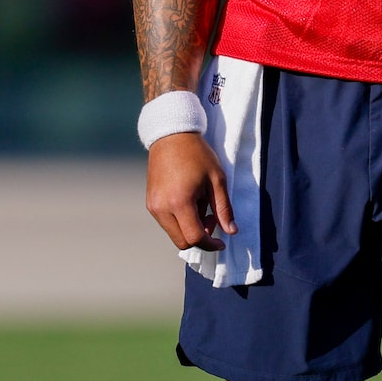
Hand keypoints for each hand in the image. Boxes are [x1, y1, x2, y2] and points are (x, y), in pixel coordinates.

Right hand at [146, 133, 237, 251]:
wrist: (171, 136)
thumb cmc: (197, 154)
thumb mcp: (217, 180)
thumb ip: (224, 209)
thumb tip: (231, 231)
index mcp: (180, 202)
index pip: (194, 237)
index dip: (210, 244)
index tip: (222, 242)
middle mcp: (162, 208)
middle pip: (182, 241)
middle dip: (200, 237)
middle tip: (212, 218)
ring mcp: (153, 206)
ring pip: (174, 233)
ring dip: (190, 229)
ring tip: (201, 205)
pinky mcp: (150, 203)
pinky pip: (166, 223)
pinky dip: (180, 221)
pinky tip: (189, 202)